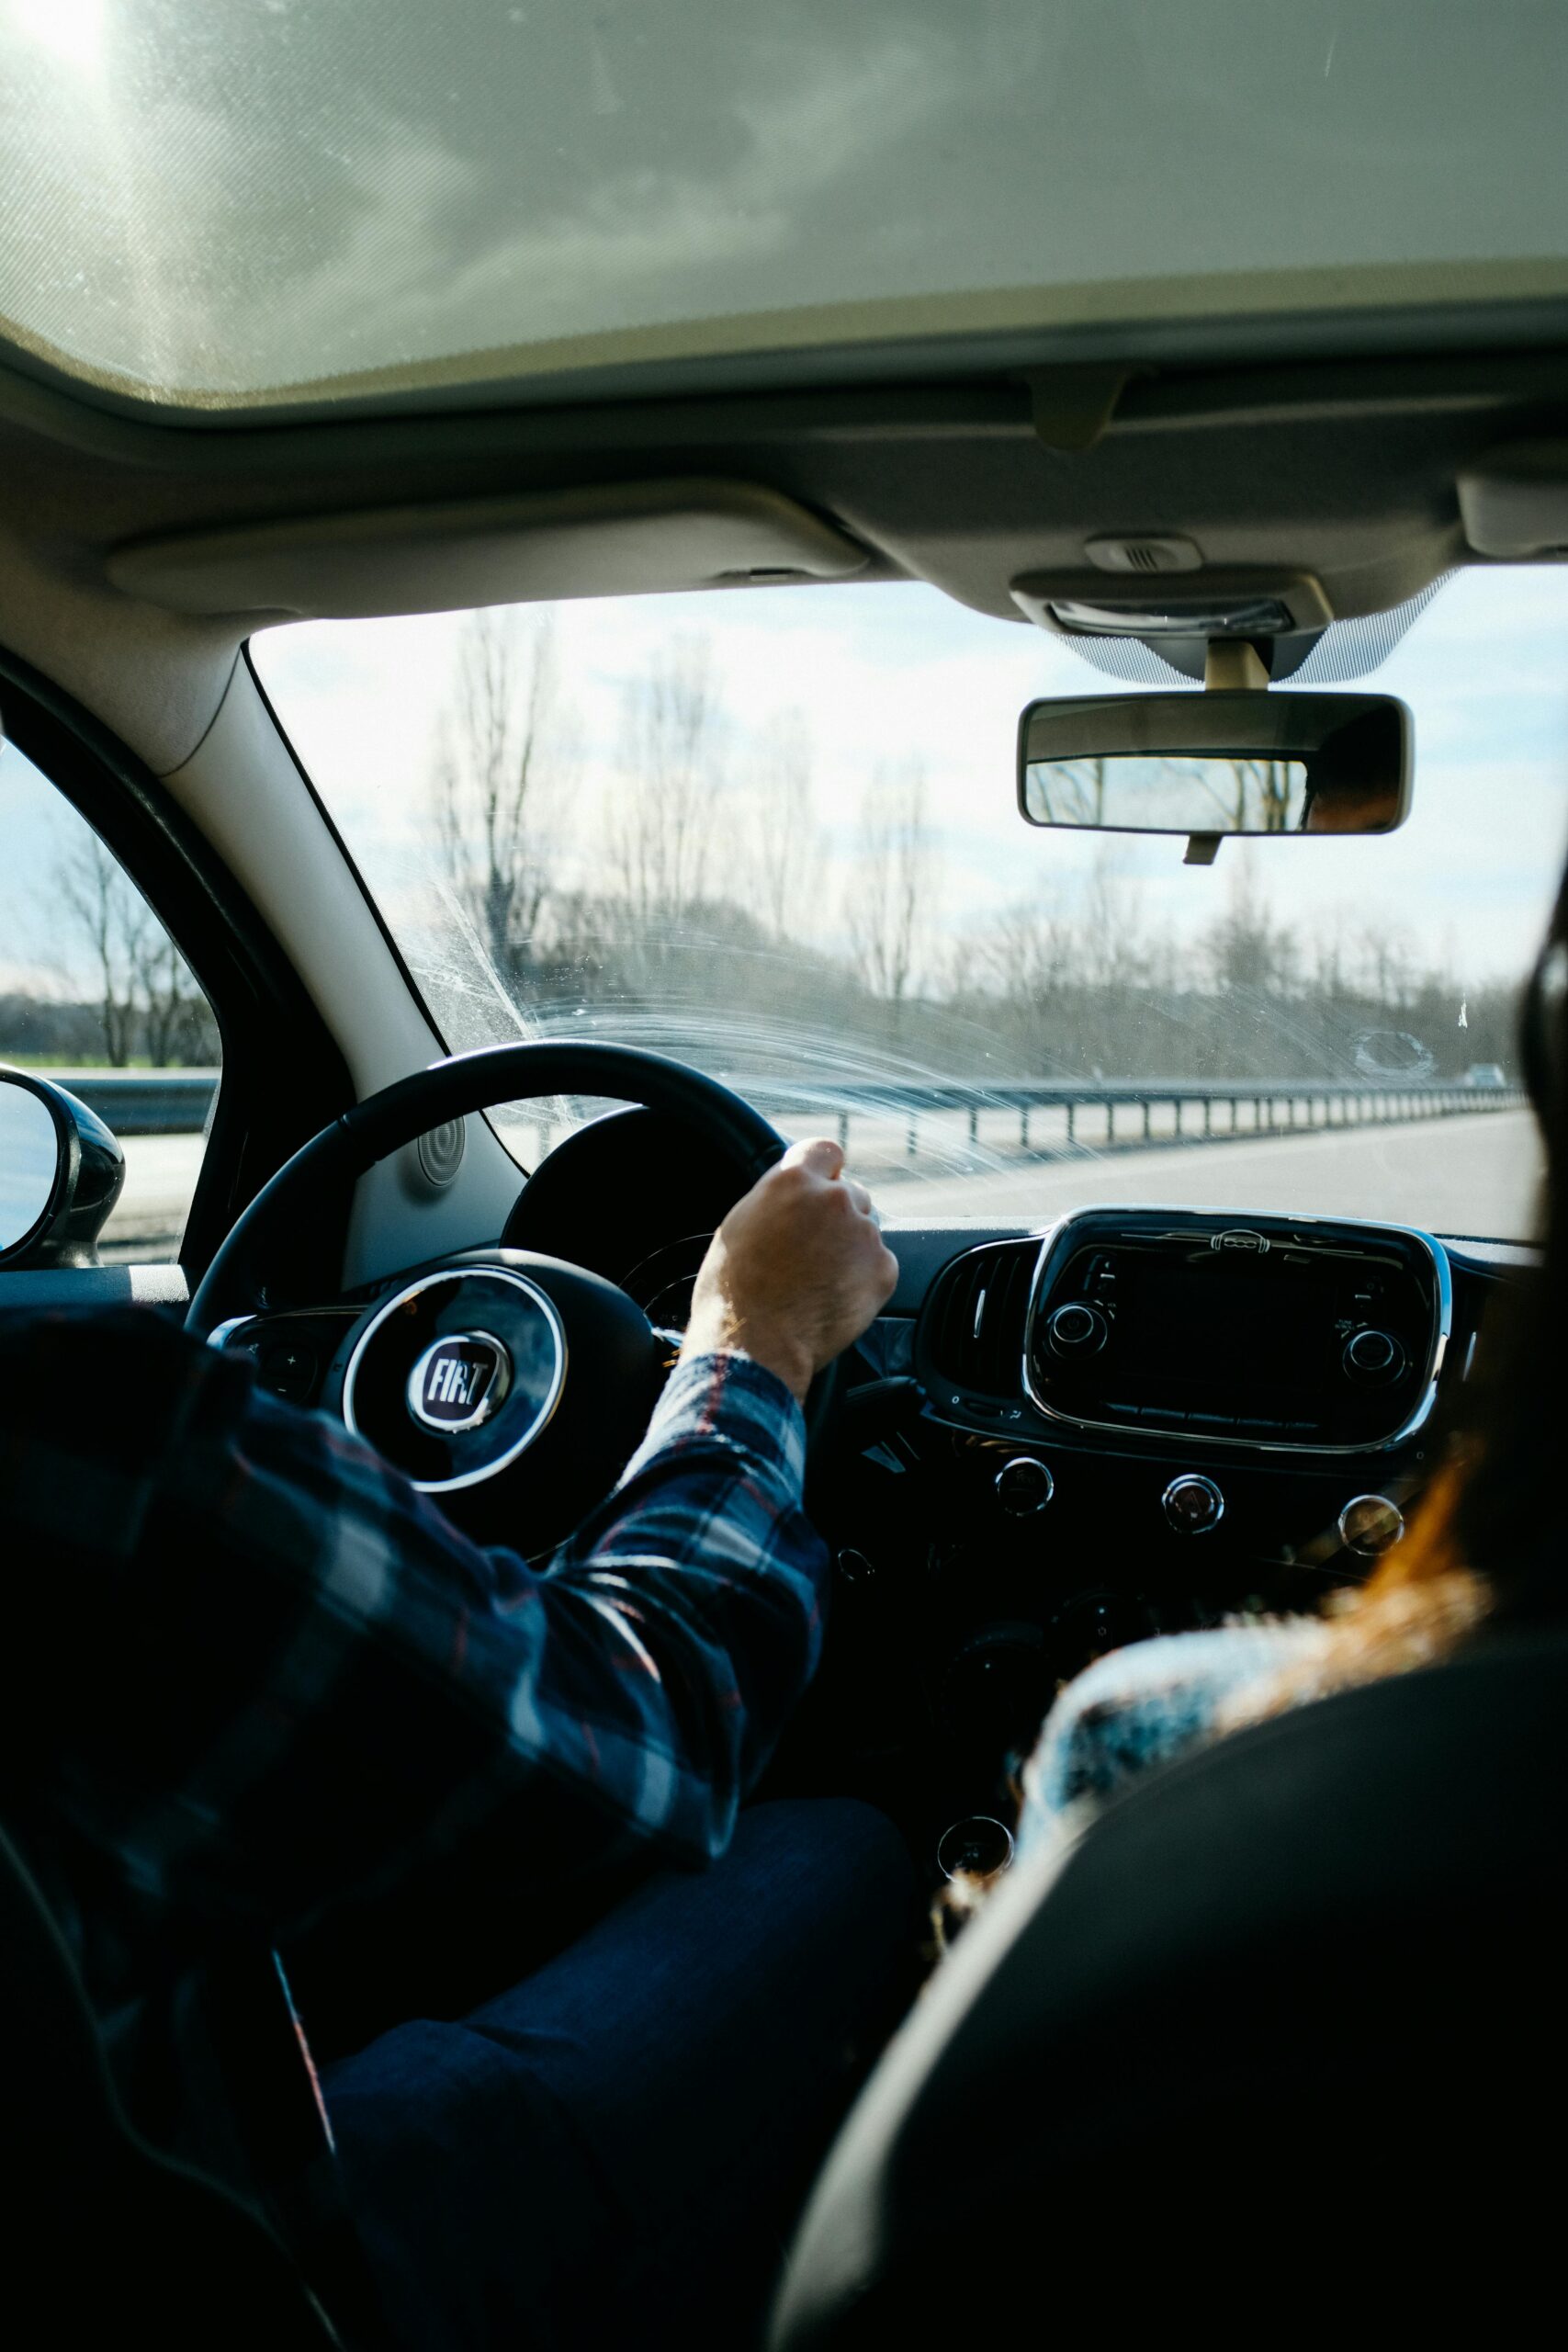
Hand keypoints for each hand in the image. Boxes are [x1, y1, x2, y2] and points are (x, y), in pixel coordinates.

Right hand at [680, 1138, 898, 1402]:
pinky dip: (863, 1279)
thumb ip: (774, 1198)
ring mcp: (863, 1235)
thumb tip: (791, 1192)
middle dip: (836, 1217)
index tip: (822, 1185)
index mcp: (793, 1181)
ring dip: (850, 1248)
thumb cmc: (734, 1293)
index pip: (826, 1151)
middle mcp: (834, 1199)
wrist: (754, 1345)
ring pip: (865, 1231)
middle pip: (850, 1194)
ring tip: (817, 1280)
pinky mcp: (883, 1270)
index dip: (824, 1170)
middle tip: (811, 1250)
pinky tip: (833, 1296)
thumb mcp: (738, 1225)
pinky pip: (879, 1264)